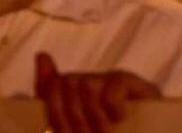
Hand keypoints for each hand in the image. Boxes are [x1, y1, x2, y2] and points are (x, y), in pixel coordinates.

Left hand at [34, 53, 159, 132]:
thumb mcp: (76, 129)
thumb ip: (55, 104)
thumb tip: (41, 55)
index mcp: (80, 95)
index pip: (56, 84)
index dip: (54, 110)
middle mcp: (98, 83)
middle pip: (68, 83)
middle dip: (72, 119)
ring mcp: (119, 83)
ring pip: (87, 86)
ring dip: (93, 118)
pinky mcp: (140, 86)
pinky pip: (115, 85)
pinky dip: (113, 105)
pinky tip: (120, 119)